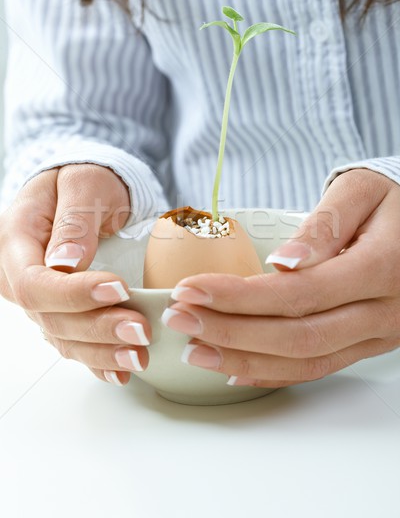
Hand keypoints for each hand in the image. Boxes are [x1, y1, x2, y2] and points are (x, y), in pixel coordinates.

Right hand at [0, 164, 150, 385]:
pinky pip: (73, 341)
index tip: (118, 288)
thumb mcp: (82, 184)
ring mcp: (40, 299)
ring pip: (64, 337)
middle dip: (97, 328)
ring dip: (102, 351)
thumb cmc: (81, 180)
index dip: (75, 294)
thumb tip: (66, 261)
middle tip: (141, 330)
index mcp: (16, 243)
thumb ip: (74, 219)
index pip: (36, 283)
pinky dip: (97, 359)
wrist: (81, 191)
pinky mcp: (60, 310)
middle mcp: (20, 278)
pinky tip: (121, 370)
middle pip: (51, 318)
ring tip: (140, 354)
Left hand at [162, 169, 399, 387]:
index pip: (299, 292)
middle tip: (180, 318)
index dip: (240, 296)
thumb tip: (285, 262)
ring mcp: (377, 334)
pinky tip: (235, 368)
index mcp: (381, 268)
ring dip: (244, 358)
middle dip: (231, 331)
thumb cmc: (389, 200)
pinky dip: (274, 372)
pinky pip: (320, 368)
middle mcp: (383, 311)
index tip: (190, 288)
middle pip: (297, 334)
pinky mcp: (368, 343)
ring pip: (306, 360)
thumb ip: (326, 224)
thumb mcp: (360, 192)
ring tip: (194, 349)